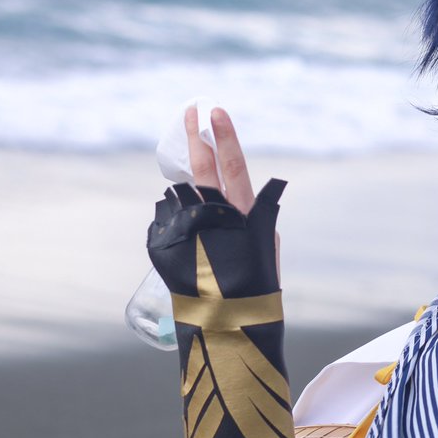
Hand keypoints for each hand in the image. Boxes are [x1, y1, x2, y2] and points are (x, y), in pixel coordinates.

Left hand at [146, 107, 283, 297]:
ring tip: (193, 190)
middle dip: (198, 136)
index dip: (224, 136)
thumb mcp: (268, 252)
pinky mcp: (170, 247)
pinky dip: (176, 220)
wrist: (232, 327)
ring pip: (184, 193)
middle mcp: (219, 218)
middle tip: (193, 110)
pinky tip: (185, 237)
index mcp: (245, 215)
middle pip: (205, 168)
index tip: (214, 110)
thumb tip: (256, 201)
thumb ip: (261, 223)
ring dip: (187, 185)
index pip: (233, 165)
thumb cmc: (256, 291)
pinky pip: (169, 221)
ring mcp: (193, 230)